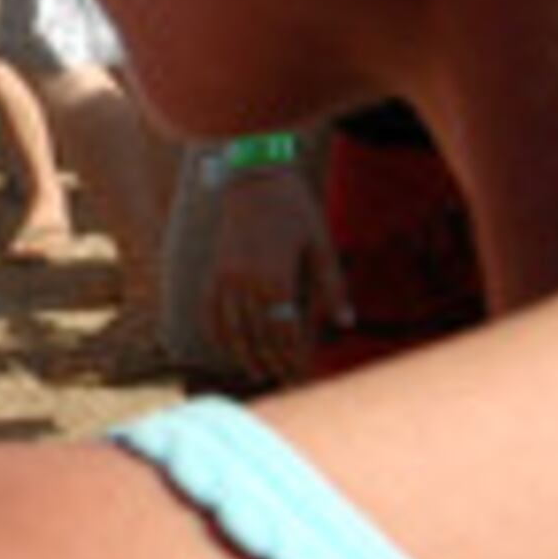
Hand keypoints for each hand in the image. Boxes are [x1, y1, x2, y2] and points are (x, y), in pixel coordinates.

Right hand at [197, 163, 346, 388]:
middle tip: (286, 381)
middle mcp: (247, 283)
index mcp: (277, 277)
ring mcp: (226, 277)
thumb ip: (332, 285)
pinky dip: (218, 333)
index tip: (304, 375)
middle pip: (261, 336)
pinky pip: (210, 311)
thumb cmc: (295, 208)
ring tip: (259, 372)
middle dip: (275, 362)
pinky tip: (228, 347)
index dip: (296, 357)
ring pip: (234, 329)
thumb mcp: (321, 244)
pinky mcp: (214, 270)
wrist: (255, 177)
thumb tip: (347, 323)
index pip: (287, 332)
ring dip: (247, 355)